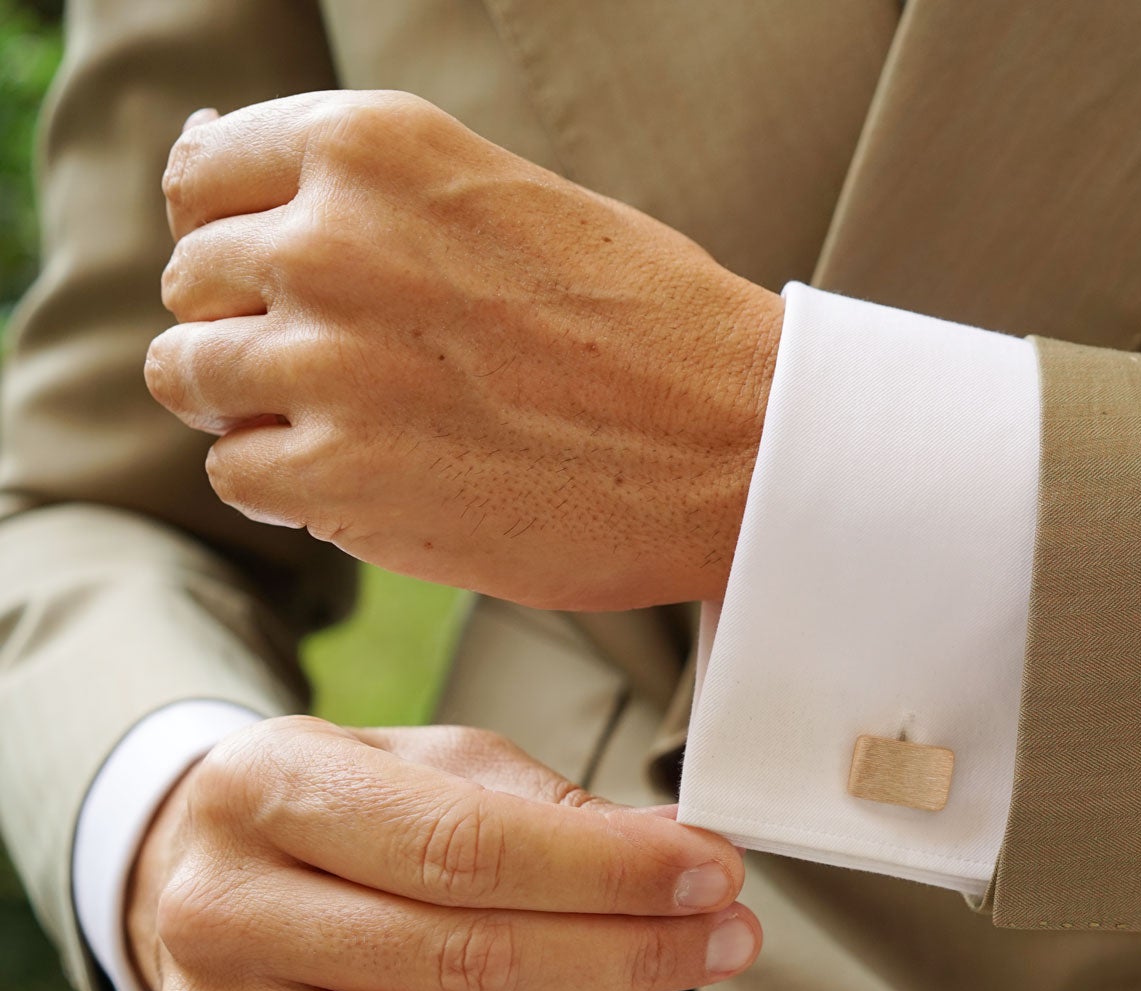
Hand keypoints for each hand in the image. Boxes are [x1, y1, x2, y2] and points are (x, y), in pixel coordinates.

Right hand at [125, 718, 759, 990]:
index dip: (610, 873)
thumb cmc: (347, 811)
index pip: (469, 849)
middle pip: (468, 961)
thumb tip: (680, 855)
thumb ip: (553, 809)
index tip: (713, 876)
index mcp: (268, 788)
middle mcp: (220, 908)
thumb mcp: (437, 764)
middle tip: (723, 937)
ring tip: (614, 981)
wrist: (197, 876)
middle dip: (627, 952)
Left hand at [145, 91, 781, 611]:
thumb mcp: (503, 197)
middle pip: (194, 280)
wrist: (741, 444)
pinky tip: (376, 479)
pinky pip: (235, 472)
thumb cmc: (647, 323)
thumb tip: (208, 167)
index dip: (238, 235)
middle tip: (355, 368)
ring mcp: (326, 360)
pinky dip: (288, 484)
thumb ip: (364, 190)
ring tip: (360, 425)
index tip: (293, 279)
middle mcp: (329, 238)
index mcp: (373, 147)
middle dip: (251, 324)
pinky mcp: (338, 474)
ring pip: (189, 375)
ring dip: (255, 406)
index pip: (204, 175)